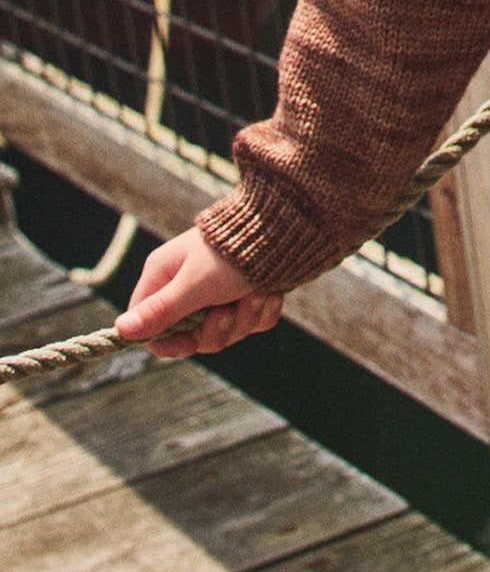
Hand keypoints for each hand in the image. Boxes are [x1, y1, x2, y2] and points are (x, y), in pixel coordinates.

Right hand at [115, 228, 284, 358]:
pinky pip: (252, 322)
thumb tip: (119, 330)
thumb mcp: (194, 284)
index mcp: (165, 277)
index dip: (170, 343)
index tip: (190, 344)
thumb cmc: (233, 254)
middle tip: (229, 310)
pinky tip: (270, 292)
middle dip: (218, 329)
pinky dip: (263, 311)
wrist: (287, 227)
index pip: (151, 327)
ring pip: (226, 331)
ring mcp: (220, 291)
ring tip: (256, 293)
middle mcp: (189, 285)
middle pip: (193, 335)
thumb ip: (160, 310)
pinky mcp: (247, 293)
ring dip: (245, 318)